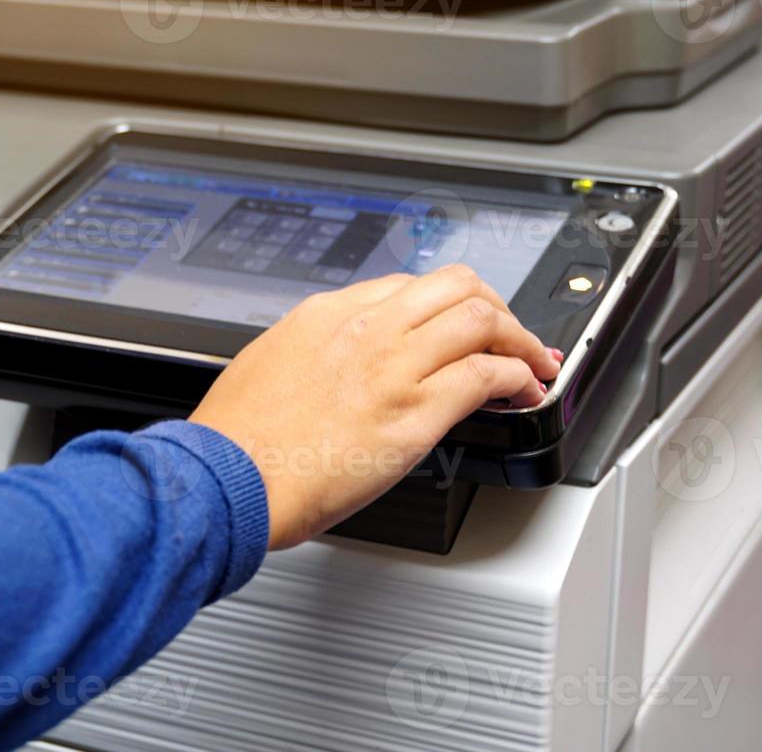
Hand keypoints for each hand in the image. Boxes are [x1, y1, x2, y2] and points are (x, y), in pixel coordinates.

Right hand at [191, 265, 561, 549]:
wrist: (228, 477)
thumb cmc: (237, 440)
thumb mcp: (267, 365)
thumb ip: (310, 355)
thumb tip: (332, 365)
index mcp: (326, 314)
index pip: (408, 286)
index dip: (448, 304)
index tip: (461, 325)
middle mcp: (366, 329)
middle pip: (456, 285)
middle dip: (496, 307)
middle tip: (511, 334)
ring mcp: (392, 367)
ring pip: (481, 318)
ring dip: (519, 339)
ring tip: (533, 362)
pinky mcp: (414, 413)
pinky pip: (487, 375)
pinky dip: (518, 378)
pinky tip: (523, 393)